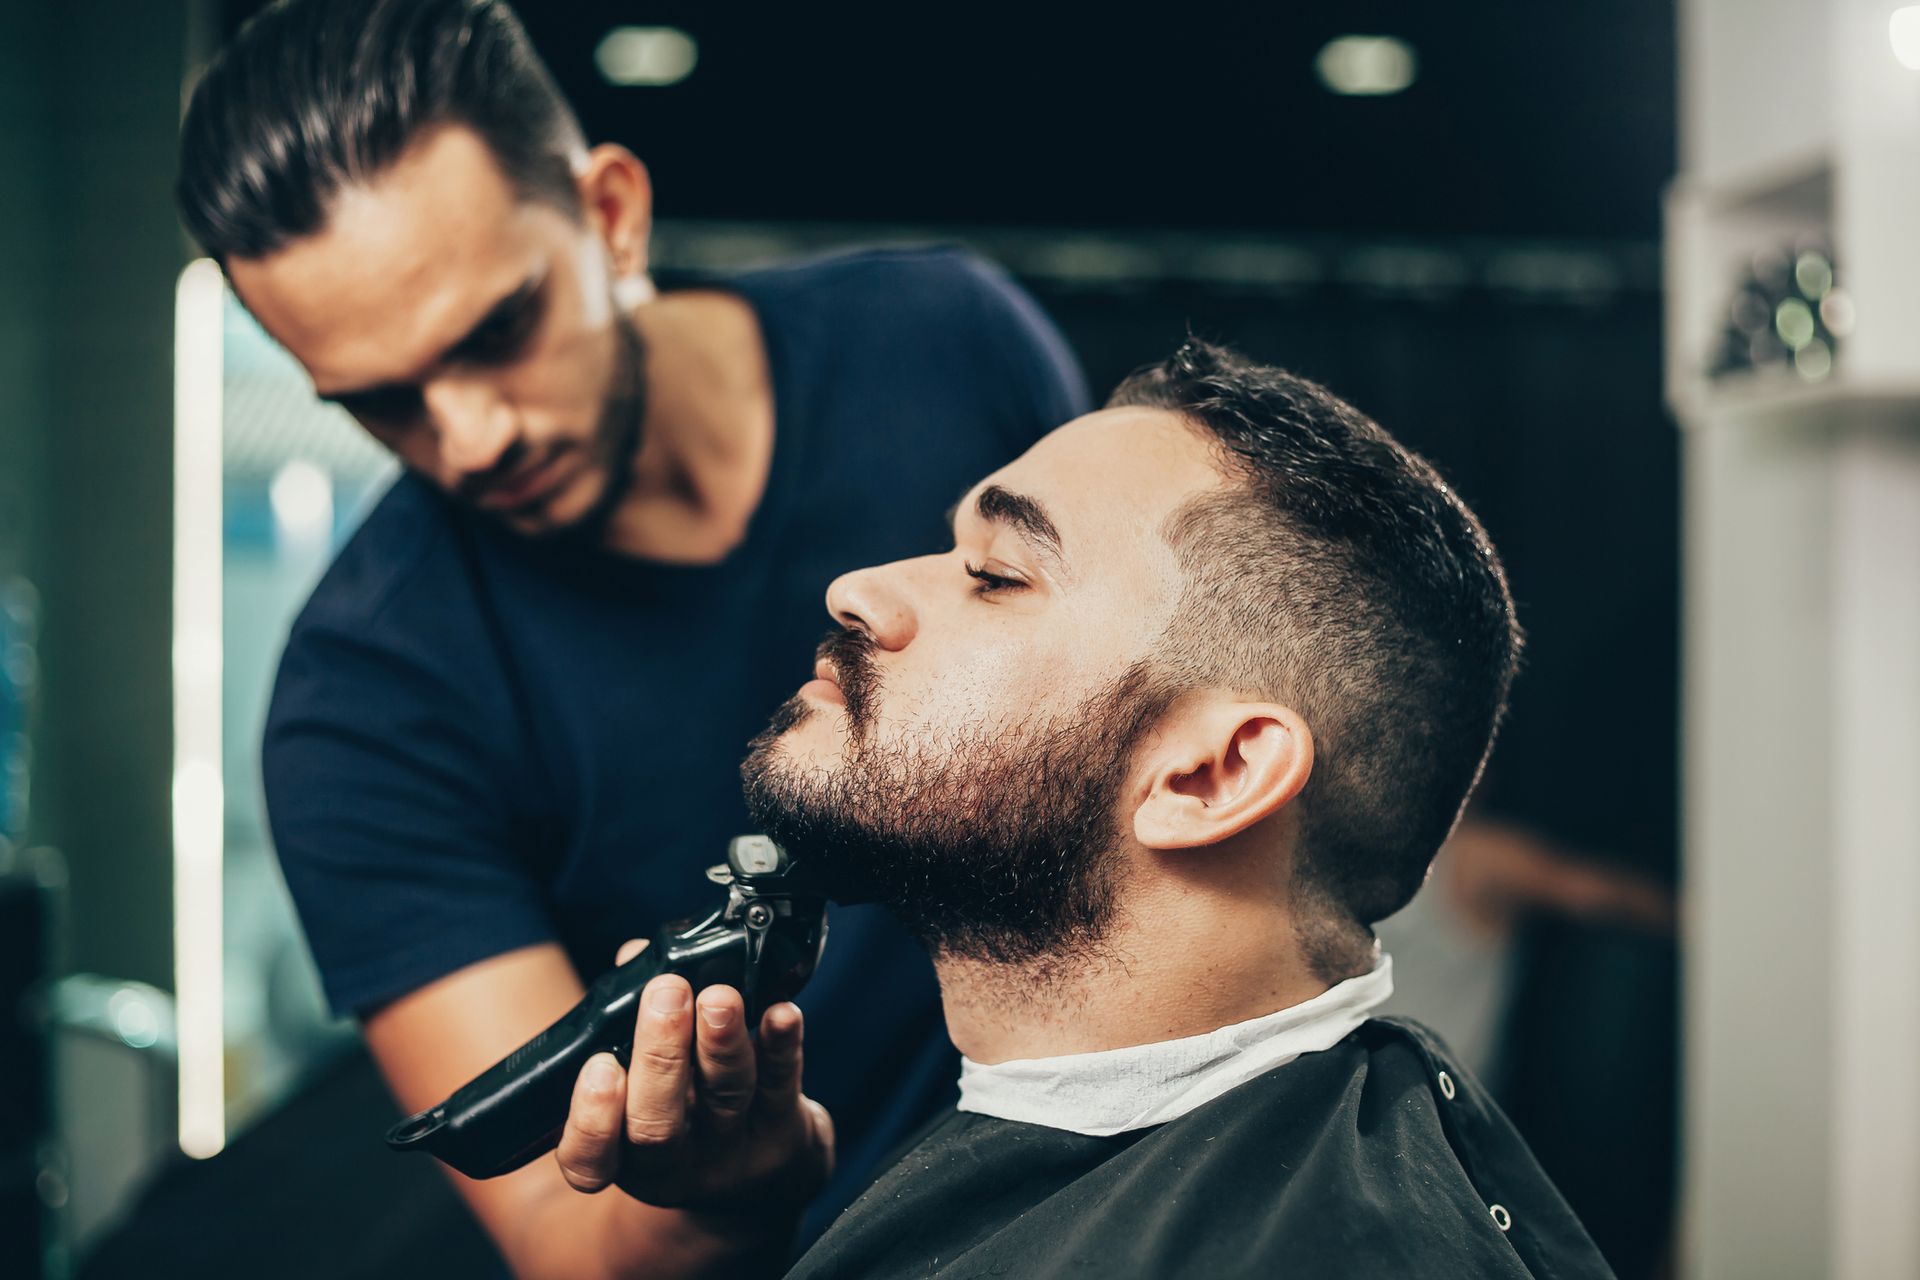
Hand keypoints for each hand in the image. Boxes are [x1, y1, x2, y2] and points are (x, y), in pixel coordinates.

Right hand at [553, 940, 834, 1223]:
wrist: (761, 1166)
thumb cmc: (684, 1104)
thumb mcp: (643, 1078)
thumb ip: (628, 1019)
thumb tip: (635, 955)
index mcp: (621, 1155)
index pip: (589, 1160)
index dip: (591, 1119)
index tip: (600, 1067)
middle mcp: (672, 1165)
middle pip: (658, 1125)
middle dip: (660, 1055)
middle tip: (665, 994)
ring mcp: (730, 1155)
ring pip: (724, 1098)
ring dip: (721, 1043)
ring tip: (719, 998)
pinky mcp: (782, 1135)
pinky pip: (782, 1088)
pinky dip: (781, 1047)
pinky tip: (780, 1014)